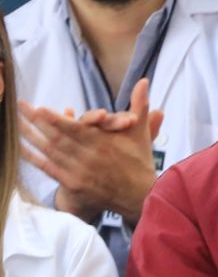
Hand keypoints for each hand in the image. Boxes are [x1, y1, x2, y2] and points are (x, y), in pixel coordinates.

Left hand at [19, 77, 161, 222]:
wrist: (141, 195)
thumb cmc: (139, 161)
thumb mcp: (140, 133)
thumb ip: (140, 106)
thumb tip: (144, 81)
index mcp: (104, 143)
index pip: (74, 129)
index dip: (55, 119)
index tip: (38, 109)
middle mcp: (89, 156)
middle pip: (56, 137)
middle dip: (35, 121)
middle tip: (19, 106)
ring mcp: (79, 171)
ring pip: (49, 151)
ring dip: (30, 136)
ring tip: (15, 122)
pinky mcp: (73, 183)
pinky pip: (48, 168)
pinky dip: (33, 158)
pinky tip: (19, 147)